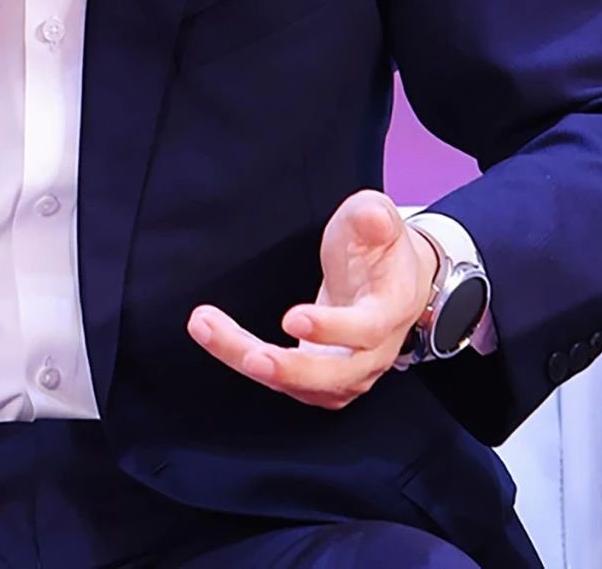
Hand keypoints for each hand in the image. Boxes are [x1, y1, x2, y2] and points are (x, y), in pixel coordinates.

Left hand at [186, 189, 437, 410]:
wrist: (394, 281)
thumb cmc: (381, 247)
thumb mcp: (380, 218)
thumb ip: (375, 216)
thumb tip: (373, 217)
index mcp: (391, 309)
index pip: (366, 330)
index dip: (332, 329)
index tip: (292, 317)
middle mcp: (374, 352)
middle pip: (334, 376)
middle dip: (289, 369)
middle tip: (250, 357)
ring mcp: (348, 371)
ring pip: (301, 384)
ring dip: (250, 361)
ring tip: (208, 329)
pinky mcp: (322, 378)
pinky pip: (285, 382)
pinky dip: (248, 362)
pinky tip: (218, 339)